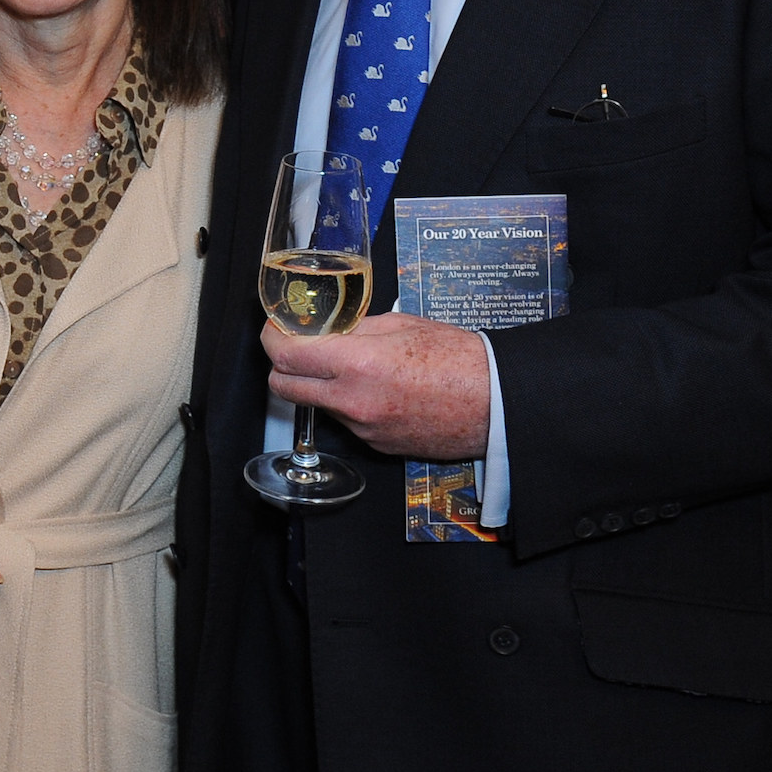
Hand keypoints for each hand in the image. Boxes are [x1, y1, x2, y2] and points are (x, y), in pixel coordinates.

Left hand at [263, 310, 490, 459]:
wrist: (499, 404)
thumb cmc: (460, 359)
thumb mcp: (402, 325)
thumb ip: (355, 328)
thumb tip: (324, 329)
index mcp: (358, 364)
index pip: (284, 355)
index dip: (272, 338)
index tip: (277, 329)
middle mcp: (354, 402)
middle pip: (283, 387)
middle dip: (283, 365)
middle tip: (300, 348)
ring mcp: (363, 429)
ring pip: (316, 405)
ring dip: (320, 385)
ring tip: (353, 367)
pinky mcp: (376, 446)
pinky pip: (346, 422)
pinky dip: (349, 405)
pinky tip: (377, 390)